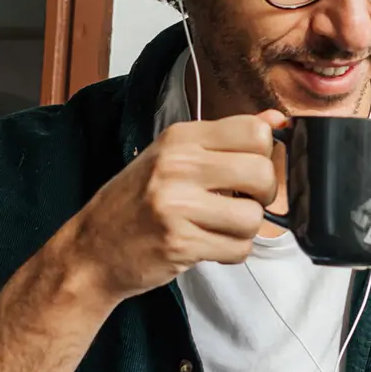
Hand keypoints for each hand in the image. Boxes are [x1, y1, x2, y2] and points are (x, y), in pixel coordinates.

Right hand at [64, 110, 284, 301]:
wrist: (92, 249)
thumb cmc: (137, 201)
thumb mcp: (175, 156)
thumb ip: (227, 138)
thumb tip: (277, 119)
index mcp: (180, 138)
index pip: (255, 131)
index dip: (264, 155)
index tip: (250, 170)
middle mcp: (178, 166)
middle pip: (262, 172)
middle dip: (263, 195)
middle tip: (242, 201)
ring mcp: (176, 205)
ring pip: (253, 217)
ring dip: (244, 229)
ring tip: (219, 226)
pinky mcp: (180, 243)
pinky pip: (239, 249)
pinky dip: (231, 252)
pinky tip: (208, 244)